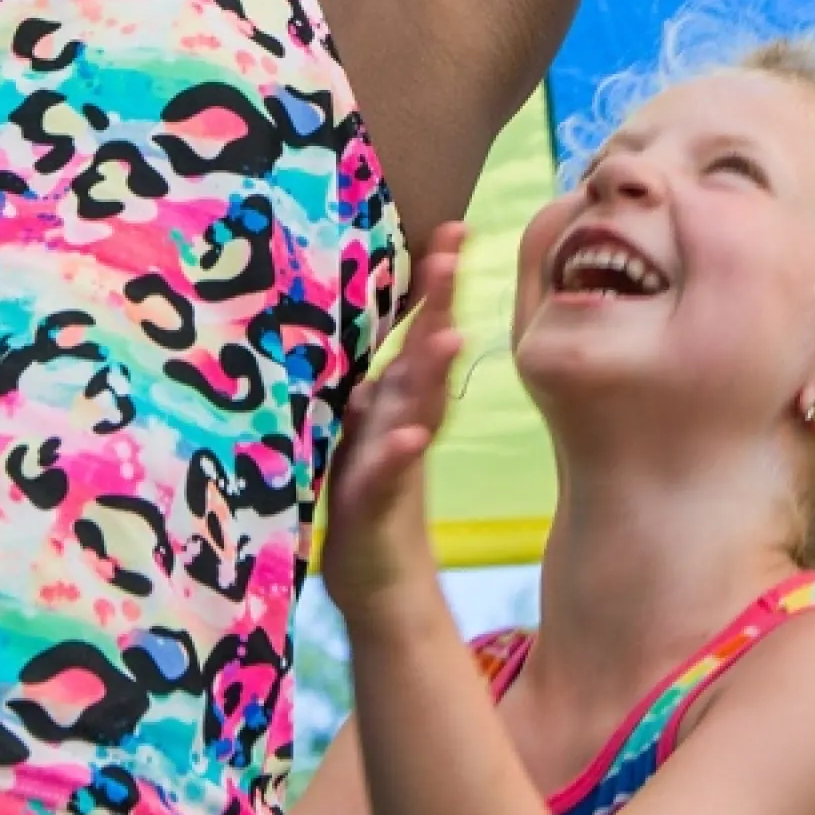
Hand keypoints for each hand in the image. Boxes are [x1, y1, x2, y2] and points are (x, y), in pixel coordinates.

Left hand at [324, 225, 467, 608]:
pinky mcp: (378, 505)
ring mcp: (395, 463)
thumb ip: (373, 390)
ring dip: (432, 372)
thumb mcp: (362, 434)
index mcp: (396, 402)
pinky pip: (390, 474)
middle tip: (452, 251)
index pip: (417, 334)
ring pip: (417, 409)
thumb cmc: (368, 504)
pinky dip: (399, 453)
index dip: (433, 285)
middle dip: (438, 304)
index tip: (451, 229)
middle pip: (425, 356)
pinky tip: (410, 436)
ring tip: (449, 335)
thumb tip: (372, 341)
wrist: (379, 586)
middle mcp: (403, 424)